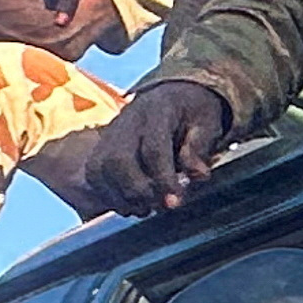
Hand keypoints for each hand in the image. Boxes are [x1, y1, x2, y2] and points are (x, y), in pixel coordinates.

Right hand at [90, 77, 231, 213]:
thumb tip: (197, 174)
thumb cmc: (191, 111)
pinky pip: (94, 175)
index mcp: (157, 110)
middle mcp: (128, 121)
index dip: (163, 180)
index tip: (174, 201)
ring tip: (147, 207)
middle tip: (159, 206)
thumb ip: (200, 147)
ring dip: (122, 197)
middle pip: (118, 161)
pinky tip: (132, 202)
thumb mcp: (207, 122)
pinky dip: (110, 195)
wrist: (172, 95)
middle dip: (137, 191)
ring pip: (100, 170)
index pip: (153, 149)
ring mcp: (111, 134)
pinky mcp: (101, 147)